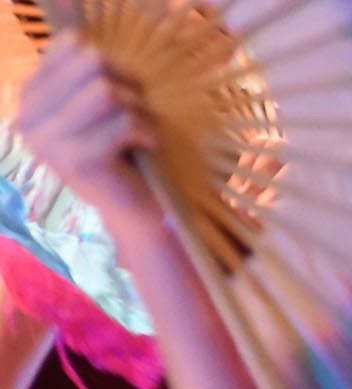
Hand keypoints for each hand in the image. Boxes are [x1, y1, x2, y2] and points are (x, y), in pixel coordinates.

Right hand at [13, 42, 158, 226]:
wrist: (135, 210)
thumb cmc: (124, 151)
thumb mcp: (99, 106)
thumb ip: (86, 74)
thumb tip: (81, 40)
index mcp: (31, 97)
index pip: (71, 45)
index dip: (112, 63)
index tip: (122, 93)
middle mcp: (29, 117)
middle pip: (93, 63)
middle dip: (130, 84)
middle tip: (138, 114)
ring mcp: (49, 141)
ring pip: (108, 92)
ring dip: (140, 110)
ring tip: (141, 133)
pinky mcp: (77, 160)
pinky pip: (125, 122)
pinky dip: (148, 132)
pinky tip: (145, 148)